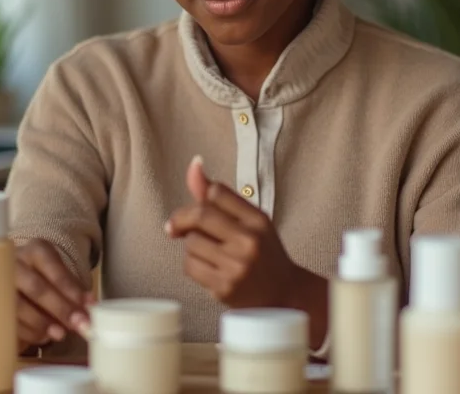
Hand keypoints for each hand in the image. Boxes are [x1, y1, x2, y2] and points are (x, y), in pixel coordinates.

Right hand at [14, 239, 93, 350]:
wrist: (10, 273)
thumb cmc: (42, 275)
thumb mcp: (57, 273)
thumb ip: (72, 288)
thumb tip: (89, 307)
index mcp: (36, 250)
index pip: (54, 269)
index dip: (71, 289)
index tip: (87, 306)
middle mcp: (15, 263)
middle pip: (37, 288)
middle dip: (60, 309)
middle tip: (78, 325)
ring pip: (19, 306)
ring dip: (42, 323)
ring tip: (61, 334)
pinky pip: (9, 322)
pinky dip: (28, 332)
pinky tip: (43, 337)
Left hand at [166, 157, 299, 307]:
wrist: (285, 297)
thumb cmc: (263, 254)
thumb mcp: (250, 221)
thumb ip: (220, 196)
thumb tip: (194, 163)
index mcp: (258, 219)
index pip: (216, 192)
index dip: (201, 198)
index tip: (196, 209)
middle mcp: (249, 241)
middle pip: (200, 215)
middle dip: (181, 219)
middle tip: (175, 227)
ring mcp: (237, 266)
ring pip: (191, 242)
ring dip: (191, 245)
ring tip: (207, 252)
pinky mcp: (224, 288)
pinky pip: (190, 266)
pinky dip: (192, 265)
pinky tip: (207, 268)